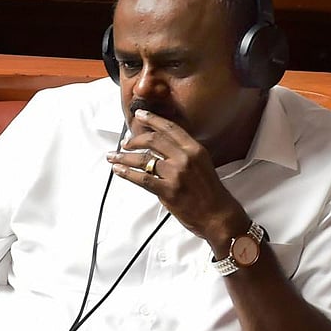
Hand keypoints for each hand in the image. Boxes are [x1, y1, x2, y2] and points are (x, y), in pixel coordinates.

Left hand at [106, 109, 248, 249]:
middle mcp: (185, 158)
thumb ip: (183, 154)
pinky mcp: (168, 190)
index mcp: (194, 149)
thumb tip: (160, 148)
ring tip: (113, 157)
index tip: (139, 115)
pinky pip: (142, 178)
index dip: (151, 119)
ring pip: (143, 159)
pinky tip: (118, 171)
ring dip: (124, 157)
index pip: (169, 128)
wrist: (218, 215)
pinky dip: (127, 173)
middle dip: (134, 140)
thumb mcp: (202, 164)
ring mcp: (176, 174)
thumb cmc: (210, 192)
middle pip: (152, 141)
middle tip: (125, 144)